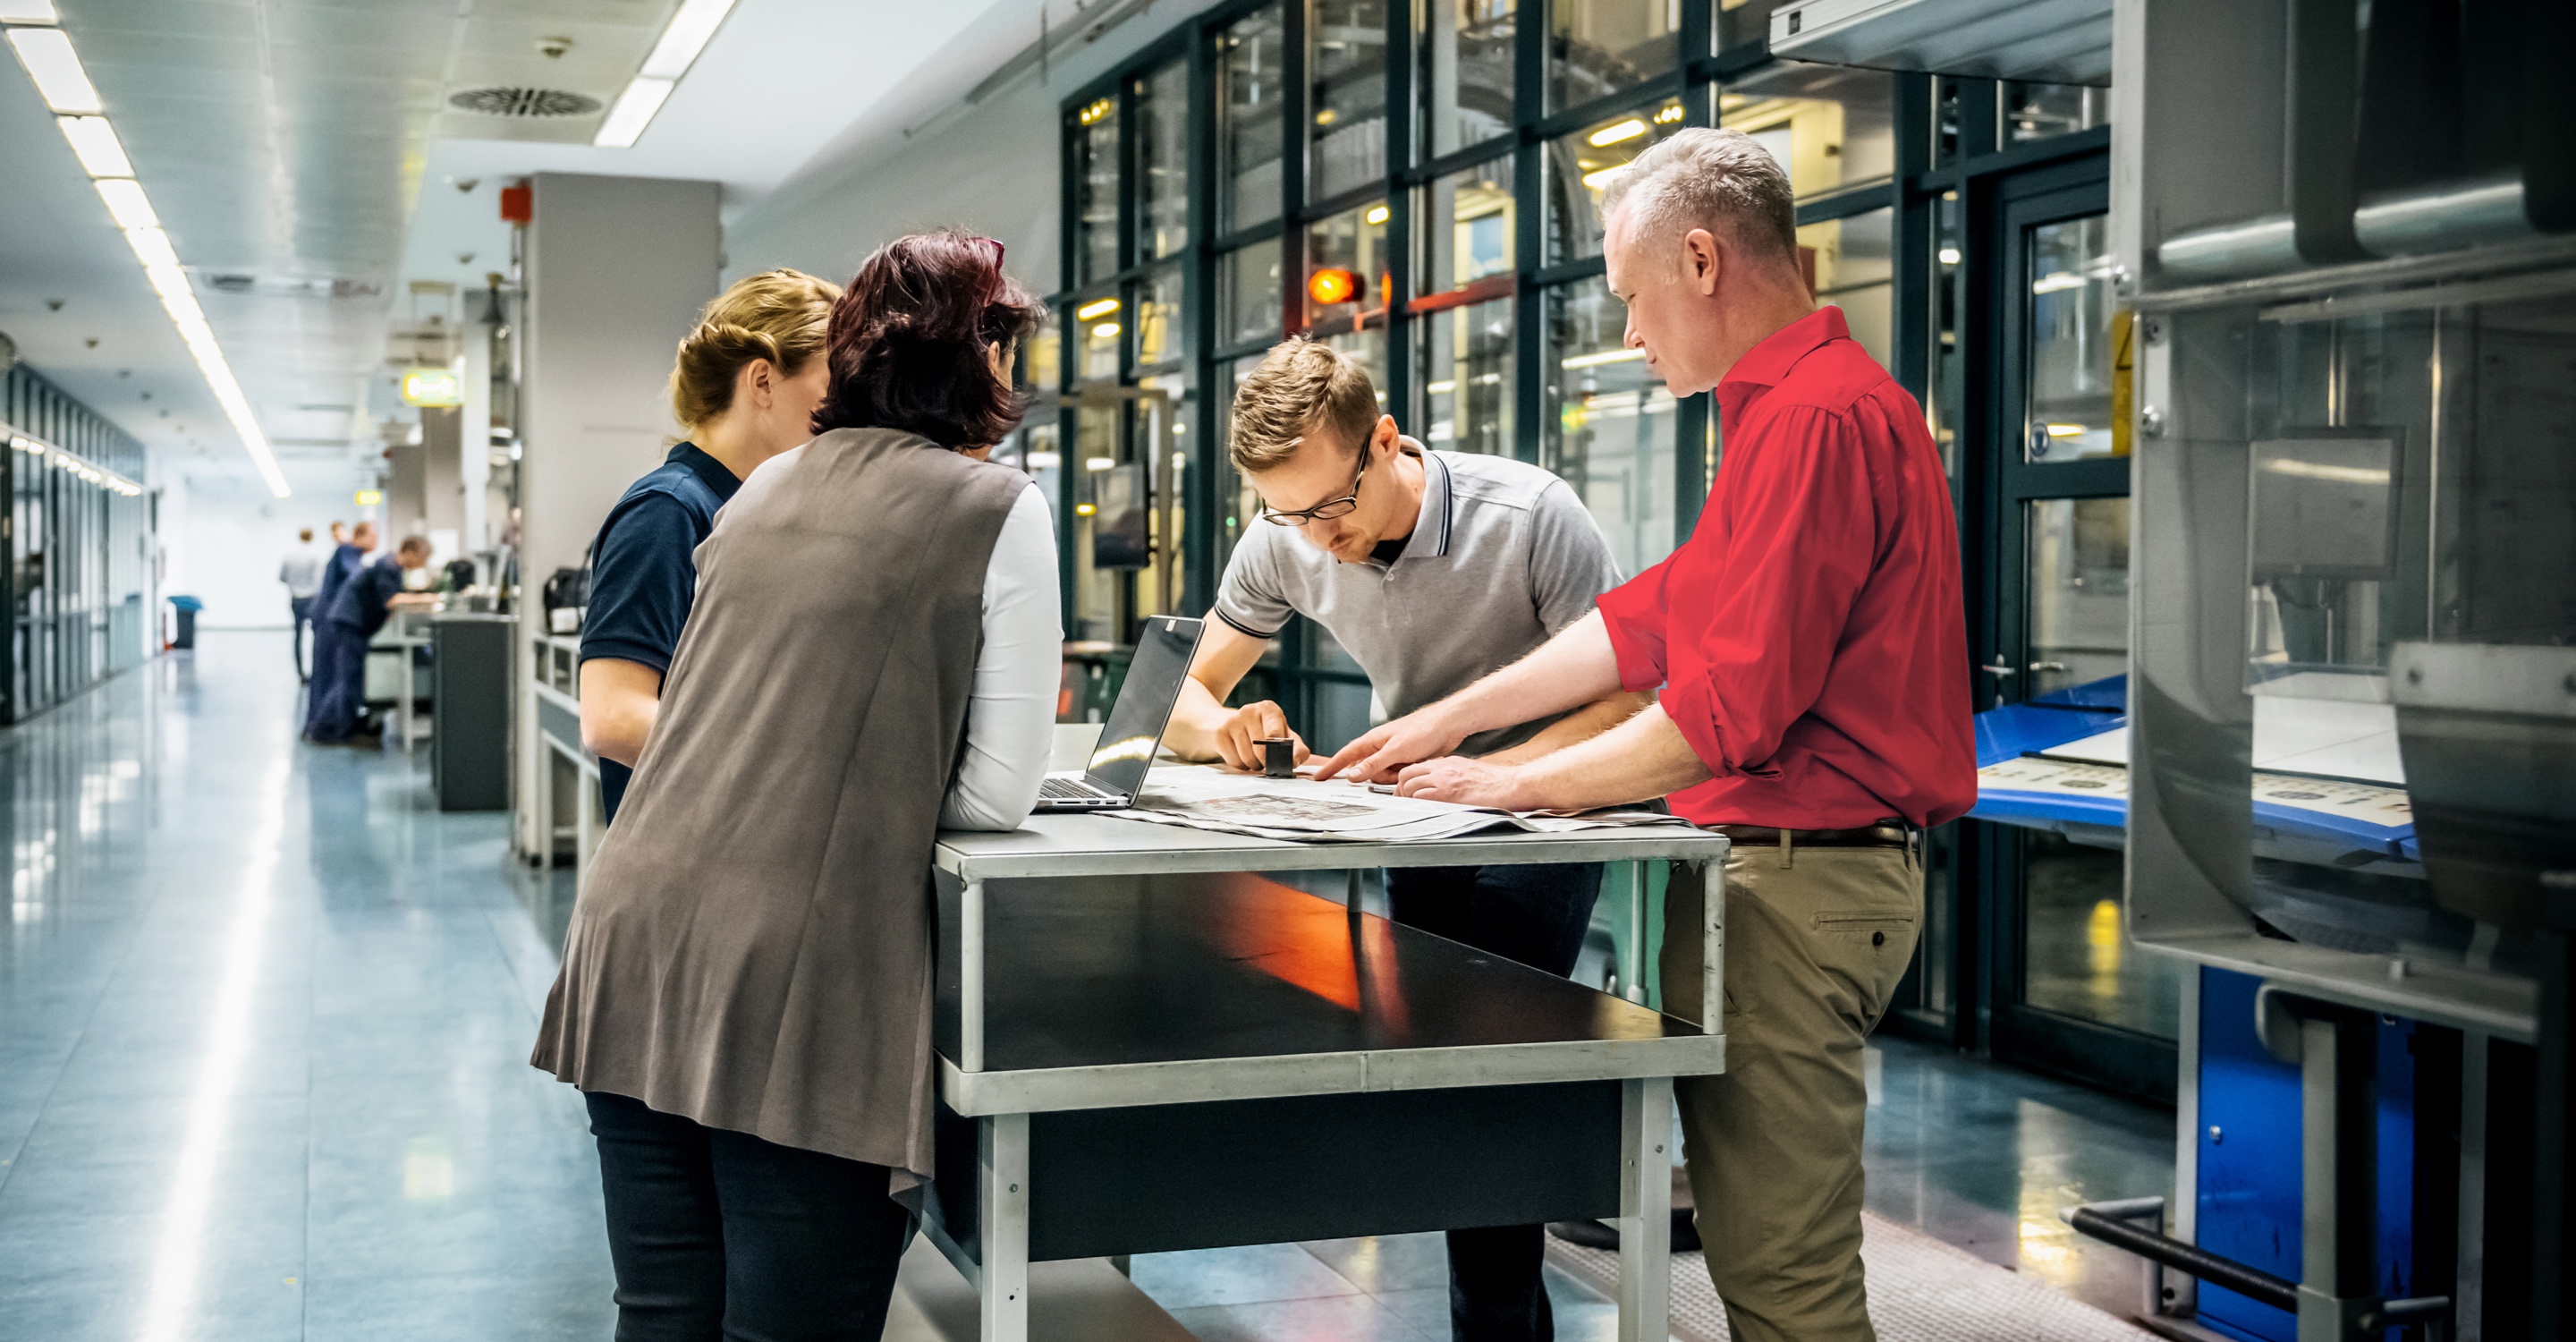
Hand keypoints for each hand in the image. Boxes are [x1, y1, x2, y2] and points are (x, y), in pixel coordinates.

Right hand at [1211, 700, 1308, 772]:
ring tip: (1254, 757)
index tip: (1281, 760)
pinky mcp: (1220, 733)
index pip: (1275, 736)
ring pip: (1248, 758)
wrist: (1230, 725)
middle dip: (1266, 762)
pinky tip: (1241, 756)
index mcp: (1269, 708)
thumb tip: (1295, 761)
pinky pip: (1235, 762)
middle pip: (1262, 751)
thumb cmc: (1264, 732)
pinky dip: (1241, 766)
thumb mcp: (1284, 737)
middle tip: (1267, 760)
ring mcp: (1233, 720)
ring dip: (1254, 765)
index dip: (1280, 754)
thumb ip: (1297, 749)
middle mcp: (1250, 710)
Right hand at [1313, 706, 1467, 783]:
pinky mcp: (1403, 760)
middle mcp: (1379, 747)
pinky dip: (1403, 774)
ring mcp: (1391, 754)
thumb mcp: (1396, 750)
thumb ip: (1373, 764)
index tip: (1318, 777)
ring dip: (1394, 776)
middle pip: (1366, 771)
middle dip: (1379, 776)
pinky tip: (1415, 764)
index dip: (1331, 767)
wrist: (1448, 726)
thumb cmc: (1423, 730)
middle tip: (1397, 769)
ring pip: (1382, 776)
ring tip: (1410, 764)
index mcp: (1372, 741)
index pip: (1345, 755)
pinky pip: (1395, 775)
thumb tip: (1351, 776)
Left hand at [1394, 756, 1531, 809]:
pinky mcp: (1448, 793)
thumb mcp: (1470, 771)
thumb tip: (1442, 785)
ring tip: (1409, 807)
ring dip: (1405, 797)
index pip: (1418, 767)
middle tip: (1403, 800)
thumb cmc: (1496, 782)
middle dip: (1400, 787)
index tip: (1408, 790)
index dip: (1408, 780)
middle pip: (1407, 773)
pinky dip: (1415, 803)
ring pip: (1409, 784)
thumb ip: (1453, 775)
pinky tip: (1419, 810)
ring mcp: (1444, 779)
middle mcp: (1443, 768)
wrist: (1510, 784)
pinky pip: (1420, 796)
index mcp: (1449, 762)